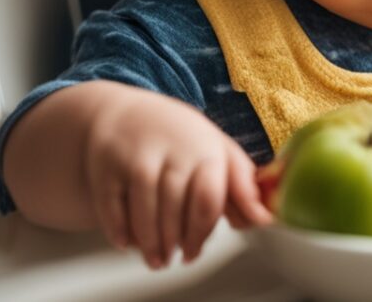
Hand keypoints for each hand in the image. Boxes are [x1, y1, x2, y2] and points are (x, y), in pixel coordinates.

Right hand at [83, 86, 272, 267]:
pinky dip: (119, 229)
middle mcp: (171, 149)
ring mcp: (137, 155)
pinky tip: (128, 243)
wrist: (124, 113)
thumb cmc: (180, 138)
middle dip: (176, 241)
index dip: (203, 232)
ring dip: (150, 242)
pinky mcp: (106, 164)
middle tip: (178, 258)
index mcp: (206, 147)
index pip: (208, 197)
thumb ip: (242, 186)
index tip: (197, 250)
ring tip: (157, 259)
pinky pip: (112, 205)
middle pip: (174, 208)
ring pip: (144, 209)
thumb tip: (264, 219)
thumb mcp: (218, 151)